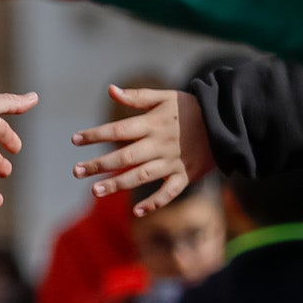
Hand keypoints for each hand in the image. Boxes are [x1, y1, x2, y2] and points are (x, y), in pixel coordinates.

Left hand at [72, 87, 212, 216]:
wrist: (226, 122)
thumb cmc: (191, 108)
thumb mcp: (165, 97)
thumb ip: (137, 96)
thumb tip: (111, 90)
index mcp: (153, 124)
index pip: (118, 130)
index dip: (96, 135)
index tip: (75, 140)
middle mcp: (160, 144)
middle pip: (125, 157)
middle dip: (99, 164)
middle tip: (76, 171)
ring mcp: (173, 162)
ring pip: (141, 176)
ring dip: (118, 184)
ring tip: (95, 190)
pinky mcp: (186, 175)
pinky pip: (169, 192)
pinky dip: (155, 203)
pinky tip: (137, 212)